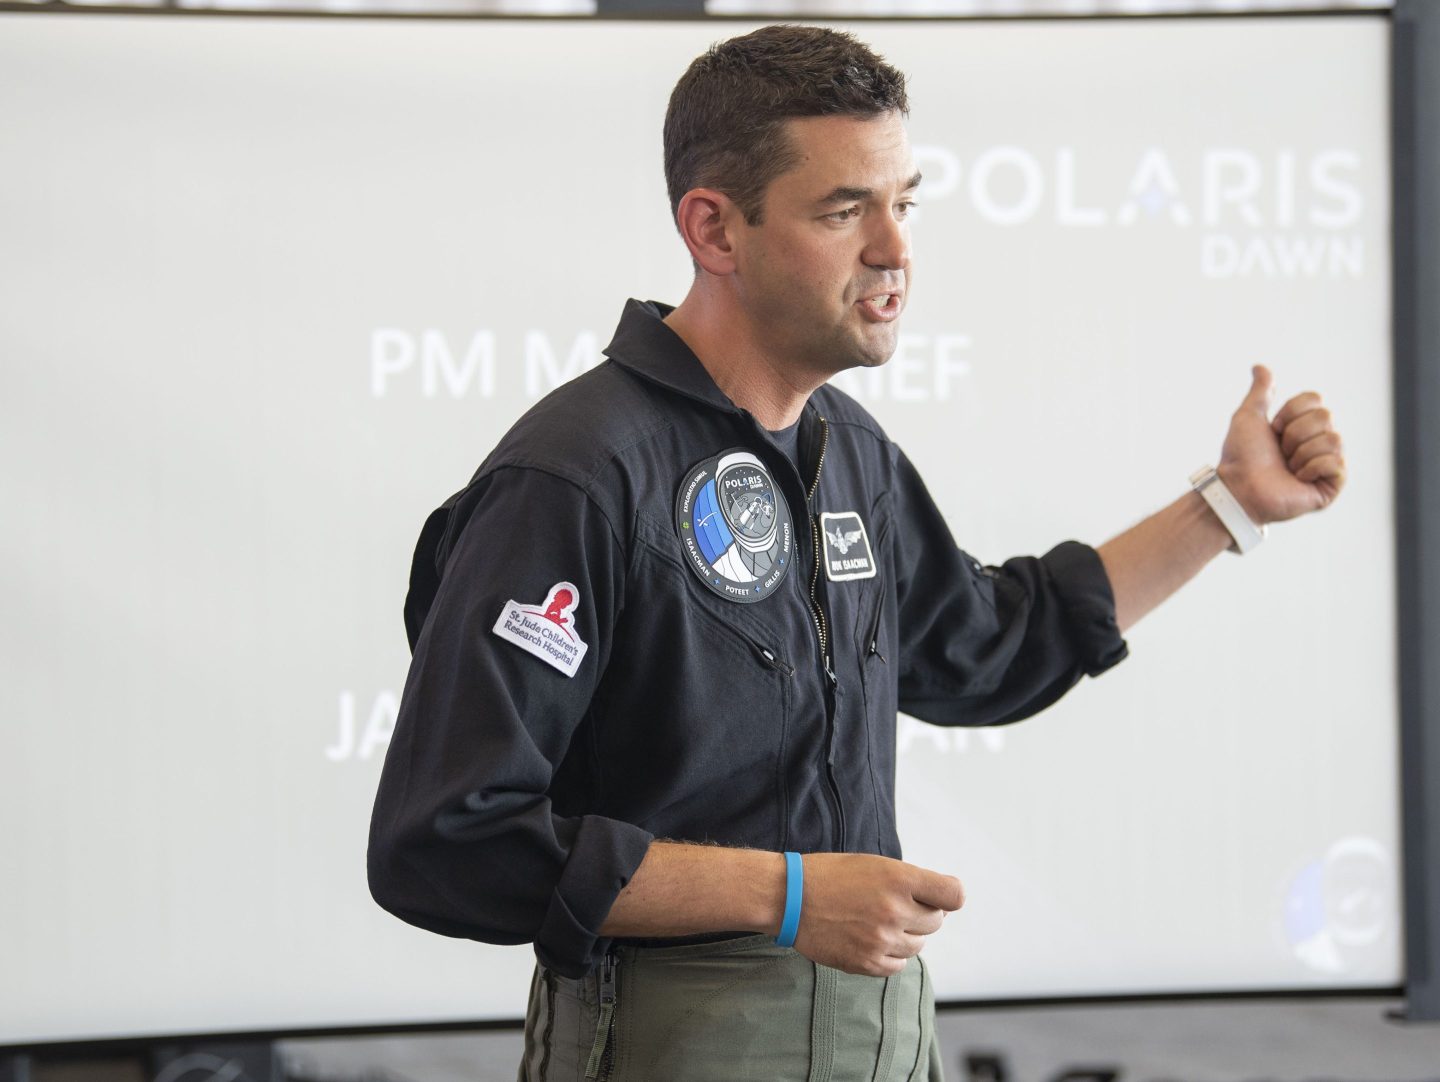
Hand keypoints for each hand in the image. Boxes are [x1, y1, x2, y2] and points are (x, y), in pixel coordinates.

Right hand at [789, 853, 963, 977]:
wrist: (790, 898)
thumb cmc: (831, 876)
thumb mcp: (873, 864)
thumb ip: (908, 882)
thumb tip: (940, 902)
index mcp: (899, 878)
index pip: (954, 895)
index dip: (948, 896)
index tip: (937, 896)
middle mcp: (895, 909)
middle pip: (936, 921)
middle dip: (922, 913)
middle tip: (897, 906)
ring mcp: (882, 939)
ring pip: (918, 944)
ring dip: (905, 934)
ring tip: (878, 921)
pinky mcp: (868, 962)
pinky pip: (899, 964)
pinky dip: (891, 954)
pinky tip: (871, 939)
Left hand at [1217, 364, 1346, 524]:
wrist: (1238, 488)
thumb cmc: (1241, 456)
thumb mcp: (1248, 417)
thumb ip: (1260, 392)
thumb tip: (1260, 366)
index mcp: (1304, 425)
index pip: (1315, 399)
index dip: (1290, 412)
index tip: (1273, 429)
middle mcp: (1319, 442)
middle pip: (1325, 417)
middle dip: (1294, 433)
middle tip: (1279, 451)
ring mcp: (1328, 464)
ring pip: (1333, 439)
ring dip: (1301, 453)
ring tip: (1287, 467)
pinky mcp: (1332, 485)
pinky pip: (1337, 463)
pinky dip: (1311, 468)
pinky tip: (1298, 479)